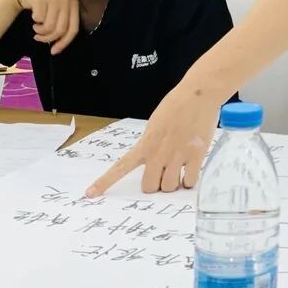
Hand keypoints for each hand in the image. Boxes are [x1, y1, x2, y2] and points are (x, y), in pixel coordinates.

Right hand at [8, 0, 79, 53]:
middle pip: (60, 30)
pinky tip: (33, 16)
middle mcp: (67, 0)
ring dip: (39, 31)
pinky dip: (34, 20)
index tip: (54, 51)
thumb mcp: (57, 14)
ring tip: (36, 27)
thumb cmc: (44, 5)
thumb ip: (61, 26)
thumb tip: (58, 48)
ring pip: (49, 26)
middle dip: (47, 38)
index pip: (73, 29)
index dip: (64, 43)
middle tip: (38, 38)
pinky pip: (38, 18)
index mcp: (74, 5)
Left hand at [86, 81, 223, 196]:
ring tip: (179, 168)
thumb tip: (153, 162)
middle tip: (163, 173)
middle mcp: (158, 153)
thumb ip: (150, 144)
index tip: (90, 194)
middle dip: (156, 184)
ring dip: (174, 183)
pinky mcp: (196, 155)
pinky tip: (190, 170)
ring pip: (169, 187)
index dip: (105, 182)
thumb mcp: (155, 125)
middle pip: (150, 187)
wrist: (198, 94)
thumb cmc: (176, 106)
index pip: (120, 167)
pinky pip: (189, 181)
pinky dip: (189, 180)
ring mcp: (177, 155)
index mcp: (145, 144)